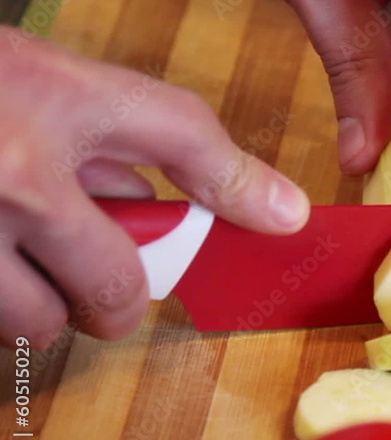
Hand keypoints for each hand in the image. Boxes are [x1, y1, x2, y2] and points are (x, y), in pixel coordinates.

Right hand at [0, 26, 310, 349]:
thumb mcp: (44, 80)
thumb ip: (119, 141)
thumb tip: (172, 203)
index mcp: (55, 102)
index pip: (183, 138)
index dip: (241, 187)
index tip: (281, 219)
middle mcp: (12, 174)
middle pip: (115, 286)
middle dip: (117, 297)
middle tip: (107, 281)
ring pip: (39, 324)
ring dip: (45, 311)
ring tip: (26, 269)